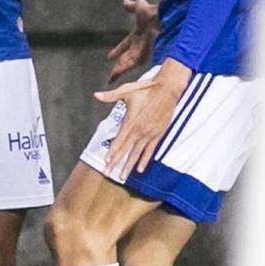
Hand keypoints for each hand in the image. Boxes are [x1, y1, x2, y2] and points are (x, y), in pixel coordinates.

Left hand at [93, 59, 190, 177]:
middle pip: (126, 150)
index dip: (112, 151)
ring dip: (129, 165)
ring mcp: (149, 134)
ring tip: (123, 176)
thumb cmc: (146, 89)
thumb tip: (96, 95)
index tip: (106, 161)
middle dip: (116, 162)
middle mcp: (139, 130)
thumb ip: (111, 96)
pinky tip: (140, 169)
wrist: (167, 89)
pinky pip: (150, 150)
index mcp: (131, 121)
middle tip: (107, 173)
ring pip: (137, 153)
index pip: (119, 140)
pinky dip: (144, 160)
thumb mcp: (126, 90)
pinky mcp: (158, 134)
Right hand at [105, 0, 160, 81]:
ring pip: (128, 63)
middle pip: (126, 57)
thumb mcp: (140, 7)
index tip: (109, 57)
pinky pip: (132, 63)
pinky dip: (124, 68)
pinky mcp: (144, 54)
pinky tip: (117, 74)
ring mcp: (142, 50)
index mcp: (138, 34)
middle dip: (118, 66)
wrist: (164, 19)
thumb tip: (125, 1)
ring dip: (120, 70)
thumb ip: (132, 6)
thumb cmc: (153, 12)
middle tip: (111, 76)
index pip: (125, 45)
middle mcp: (140, 44)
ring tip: (111, 78)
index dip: (118, 50)